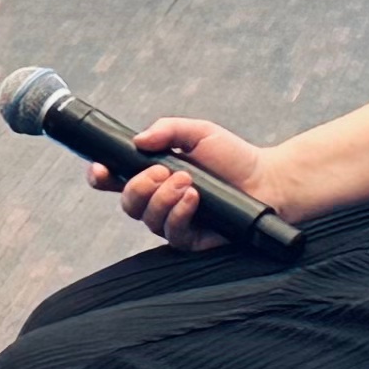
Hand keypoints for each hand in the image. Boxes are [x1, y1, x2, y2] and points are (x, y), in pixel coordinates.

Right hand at [97, 116, 274, 250]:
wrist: (268, 180)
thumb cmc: (234, 157)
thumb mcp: (199, 132)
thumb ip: (167, 129)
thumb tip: (137, 141)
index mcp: (152, 175)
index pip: (115, 180)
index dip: (100, 177)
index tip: (100, 169)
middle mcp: (158, 201)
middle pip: (127, 202)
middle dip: (138, 186)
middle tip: (163, 172)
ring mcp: (172, 221)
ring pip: (146, 218)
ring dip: (162, 198)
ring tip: (188, 182)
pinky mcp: (190, 239)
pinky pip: (171, 233)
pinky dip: (178, 213)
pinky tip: (194, 198)